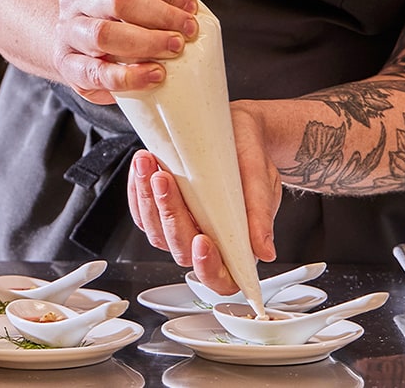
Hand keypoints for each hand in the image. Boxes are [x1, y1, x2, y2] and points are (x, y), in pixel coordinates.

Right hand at [53, 0, 198, 104]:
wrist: (84, 39)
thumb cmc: (124, 12)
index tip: (189, 6)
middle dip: (160, 16)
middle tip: (187, 31)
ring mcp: (67, 30)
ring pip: (103, 35)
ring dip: (146, 43)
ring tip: (173, 49)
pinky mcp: (67, 64)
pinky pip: (94, 72)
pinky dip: (128, 76)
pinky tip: (154, 74)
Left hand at [125, 106, 281, 291]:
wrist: (237, 126)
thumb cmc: (250, 155)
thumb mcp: (262, 178)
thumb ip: (261, 213)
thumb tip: (265, 252)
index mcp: (237, 241)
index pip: (221, 278)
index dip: (209, 268)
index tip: (202, 241)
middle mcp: (207, 238)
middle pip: (182, 249)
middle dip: (170, 215)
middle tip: (165, 181)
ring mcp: (183, 223)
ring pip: (157, 232)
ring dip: (149, 200)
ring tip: (149, 165)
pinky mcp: (162, 207)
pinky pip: (143, 214)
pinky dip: (138, 192)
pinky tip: (143, 168)